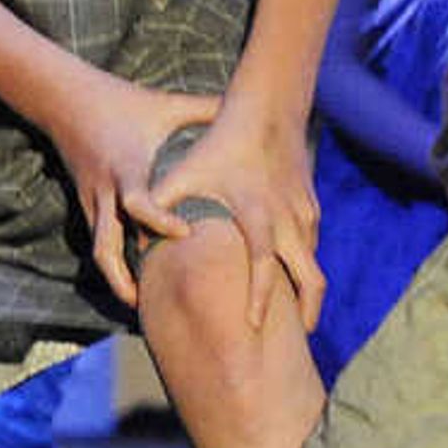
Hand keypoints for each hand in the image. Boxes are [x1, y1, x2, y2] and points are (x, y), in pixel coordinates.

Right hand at [41, 69, 224, 306]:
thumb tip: (256, 106)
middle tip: (156, 303)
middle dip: (126, 278)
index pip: (138, 202)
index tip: (187, 235)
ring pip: (100, 252)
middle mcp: (108, 191)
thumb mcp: (168, 104)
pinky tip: (136, 282)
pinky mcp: (87, 207)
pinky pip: (99, 243)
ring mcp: (94, 202)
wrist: (66, 101)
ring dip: (118, 281)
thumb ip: (208, 110)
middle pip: (106, 246)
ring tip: (142, 306)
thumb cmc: (126, 102)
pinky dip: (116, 264)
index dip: (160, 221)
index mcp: (129, 168)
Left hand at [146, 102, 326, 333]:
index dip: (260, 300)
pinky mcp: (311, 205)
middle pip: (311, 276)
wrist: (269, 107)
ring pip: (313, 262)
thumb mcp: (185, 171)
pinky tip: (292, 277)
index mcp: (258, 216)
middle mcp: (288, 219)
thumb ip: (159, 203)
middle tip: (297, 339)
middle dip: (307, 311)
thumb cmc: (222, 142)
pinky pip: (312, 243)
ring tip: (293, 317)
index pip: (264, 268)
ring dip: (306, 289)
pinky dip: (306, 264)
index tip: (254, 329)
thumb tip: (134, 235)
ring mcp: (304, 213)